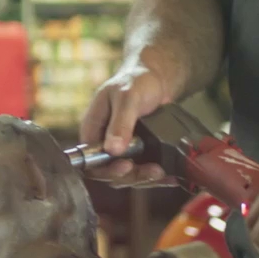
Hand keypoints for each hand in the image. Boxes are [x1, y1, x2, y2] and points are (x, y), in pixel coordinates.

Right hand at [79, 58, 171, 185]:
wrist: (157, 79)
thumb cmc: (135, 81)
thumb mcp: (127, 97)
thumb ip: (120, 123)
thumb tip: (113, 149)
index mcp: (93, 129)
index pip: (90, 160)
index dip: (105, 169)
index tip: (125, 166)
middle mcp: (104, 143)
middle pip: (109, 172)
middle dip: (130, 175)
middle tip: (151, 170)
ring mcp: (122, 150)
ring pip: (127, 176)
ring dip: (144, 178)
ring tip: (161, 171)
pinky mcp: (138, 153)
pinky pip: (142, 171)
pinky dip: (155, 176)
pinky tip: (168, 176)